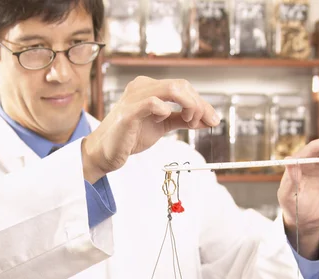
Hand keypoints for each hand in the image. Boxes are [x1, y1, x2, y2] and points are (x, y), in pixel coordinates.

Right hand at [81, 76, 220, 182]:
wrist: (105, 152)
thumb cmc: (130, 136)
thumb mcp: (162, 126)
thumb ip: (181, 119)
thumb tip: (206, 119)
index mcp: (150, 88)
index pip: (183, 87)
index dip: (202, 102)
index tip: (213, 119)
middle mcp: (142, 87)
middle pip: (181, 86)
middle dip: (199, 105)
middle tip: (201, 123)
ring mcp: (135, 98)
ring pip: (172, 89)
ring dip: (189, 106)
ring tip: (189, 122)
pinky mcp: (129, 113)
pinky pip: (153, 103)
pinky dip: (166, 112)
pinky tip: (163, 121)